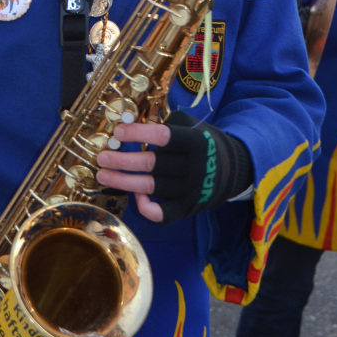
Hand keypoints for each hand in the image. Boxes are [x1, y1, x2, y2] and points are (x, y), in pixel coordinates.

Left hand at [96, 113, 252, 224]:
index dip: (139, 134)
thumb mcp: (194, 126)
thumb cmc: (205, 143)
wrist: (234, 171)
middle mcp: (194, 166)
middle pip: (153, 164)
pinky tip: (134, 197)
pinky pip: (164, 214)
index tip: (118, 132)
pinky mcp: (188, 208)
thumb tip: (134, 122)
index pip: (163, 137)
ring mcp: (191, 190)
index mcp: (196, 142)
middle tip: (102, 157)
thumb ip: (169, 123)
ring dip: (124, 182)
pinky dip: (147, 208)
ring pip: (152, 187)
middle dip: (123, 161)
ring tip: (103, 175)